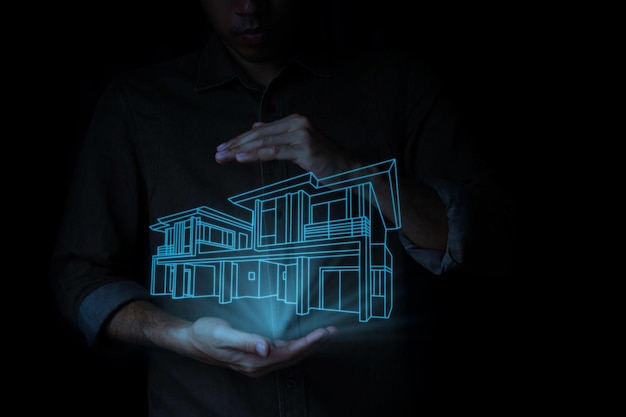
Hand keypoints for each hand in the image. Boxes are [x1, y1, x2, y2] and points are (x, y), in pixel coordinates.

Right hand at [184, 316, 336, 376]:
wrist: (190, 341)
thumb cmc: (206, 334)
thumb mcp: (224, 334)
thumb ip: (247, 341)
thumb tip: (266, 348)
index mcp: (254, 361)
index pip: (289, 352)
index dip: (308, 343)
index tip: (323, 333)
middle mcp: (258, 366)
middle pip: (293, 357)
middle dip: (314, 345)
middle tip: (332, 332)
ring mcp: (256, 364)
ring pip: (289, 357)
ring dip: (307, 346)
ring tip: (323, 335)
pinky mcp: (254, 359)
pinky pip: (280, 355)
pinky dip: (294, 347)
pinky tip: (300, 341)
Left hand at [215, 113, 357, 178]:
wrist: (351, 170)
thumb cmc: (326, 160)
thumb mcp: (299, 144)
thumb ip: (278, 135)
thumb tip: (255, 128)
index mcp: (295, 120)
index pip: (261, 131)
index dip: (239, 139)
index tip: (223, 148)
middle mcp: (298, 123)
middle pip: (259, 135)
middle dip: (235, 144)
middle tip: (218, 153)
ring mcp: (302, 135)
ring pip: (264, 142)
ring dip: (241, 150)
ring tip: (224, 156)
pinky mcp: (305, 149)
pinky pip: (275, 152)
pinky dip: (256, 154)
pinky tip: (241, 158)